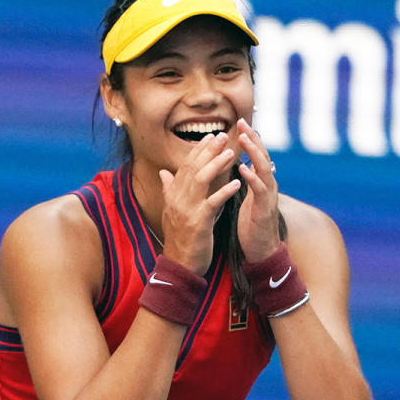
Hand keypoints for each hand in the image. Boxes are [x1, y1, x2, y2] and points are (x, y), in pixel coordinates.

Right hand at [158, 132, 241, 273]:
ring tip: (230, 153)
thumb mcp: (173, 210)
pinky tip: (236, 183)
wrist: (179, 263)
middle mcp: (177, 199)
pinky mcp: (198, 222)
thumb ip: (169, 189)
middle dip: (208, 151)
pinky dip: (224, 191)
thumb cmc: (180, 237)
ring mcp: (186, 210)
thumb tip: (163, 173)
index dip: (198, 150)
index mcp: (173, 195)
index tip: (211, 137)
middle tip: (222, 136)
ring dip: (216, 165)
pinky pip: (212, 203)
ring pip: (201, 180)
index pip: (185, 166)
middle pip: (193, 168)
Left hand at [235, 118, 280, 261]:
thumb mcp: (243, 199)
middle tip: (242, 122)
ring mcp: (268, 197)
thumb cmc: (250, 224)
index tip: (237, 123)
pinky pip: (260, 191)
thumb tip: (235, 166)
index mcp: (260, 183)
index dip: (248, 139)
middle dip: (252, 138)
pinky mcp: (264, 210)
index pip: (255, 156)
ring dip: (254, 153)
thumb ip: (241, 182)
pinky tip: (243, 168)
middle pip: (262, 157)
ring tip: (243, 138)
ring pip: (264, 169)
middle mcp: (267, 186)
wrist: (260, 250)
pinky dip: (252, 178)